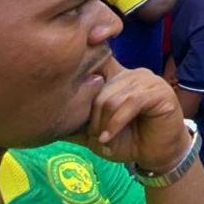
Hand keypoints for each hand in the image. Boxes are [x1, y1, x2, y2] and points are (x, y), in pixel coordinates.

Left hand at [69, 57, 190, 173]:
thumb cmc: (128, 141)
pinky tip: (109, 137)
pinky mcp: (160, 92)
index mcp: (116, 77)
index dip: (89, 51)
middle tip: (94, 137)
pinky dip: (116, 123)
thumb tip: (44, 120)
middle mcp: (131, 73)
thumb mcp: (97, 132)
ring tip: (103, 140)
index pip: (100, 58)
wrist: (158, 155)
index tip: (73, 48)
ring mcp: (147, 80)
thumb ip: (78, 122)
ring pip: (112, 97)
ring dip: (103, 124)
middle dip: (92, 117)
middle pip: (99, 87)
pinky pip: (131, 103)